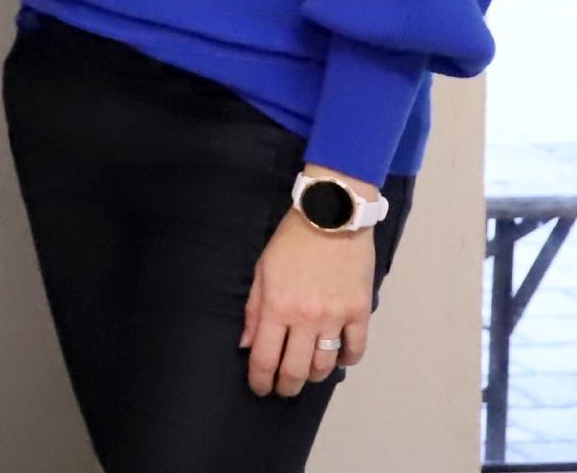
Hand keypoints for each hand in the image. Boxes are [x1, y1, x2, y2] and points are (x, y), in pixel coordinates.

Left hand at [242, 169, 379, 396]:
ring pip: (326, 365)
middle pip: (295, 369)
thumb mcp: (261, 271)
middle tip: (283, 390)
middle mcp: (306, 318)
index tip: (260, 388)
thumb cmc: (291, 240)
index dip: (260, 380)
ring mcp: (335, 317)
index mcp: (277, 307)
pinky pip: (356, 349)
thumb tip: (247, 344)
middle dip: (286, 386)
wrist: (331, 217)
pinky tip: (338, 359)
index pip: (265, 358)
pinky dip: (347, 360)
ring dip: (314, 377)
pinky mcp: (360, 311)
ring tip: (307, 375)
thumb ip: (254, 311)